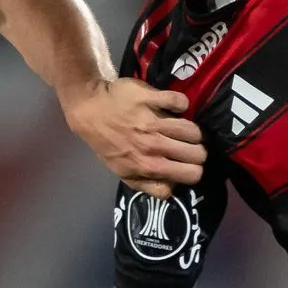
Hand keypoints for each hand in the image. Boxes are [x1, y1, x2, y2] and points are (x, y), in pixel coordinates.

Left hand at [63, 76, 203, 197]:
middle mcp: (154, 146)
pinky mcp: (152, 98)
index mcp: (149, 166)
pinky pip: (179, 101)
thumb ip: (148, 185)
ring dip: (191, 130)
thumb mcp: (123, 172)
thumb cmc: (107, 142)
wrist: (89, 110)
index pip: (191, 175)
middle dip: (196, 151)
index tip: (187, 163)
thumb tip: (172, 189)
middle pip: (198, 153)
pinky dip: (180, 103)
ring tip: (182, 128)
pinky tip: (172, 106)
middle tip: (187, 146)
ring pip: (193, 130)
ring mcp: (154, 122)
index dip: (193, 170)